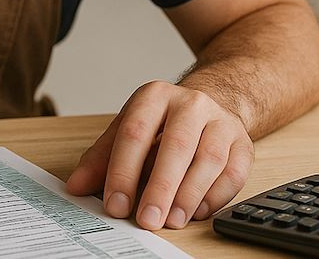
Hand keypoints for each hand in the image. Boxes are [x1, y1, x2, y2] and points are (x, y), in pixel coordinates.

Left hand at [65, 80, 253, 229]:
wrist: (212, 103)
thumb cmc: (163, 124)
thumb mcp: (127, 130)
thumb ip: (101, 159)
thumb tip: (76, 186)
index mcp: (154, 96)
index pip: (135, 133)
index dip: (123, 172)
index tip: (115, 204)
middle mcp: (190, 103)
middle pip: (176, 146)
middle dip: (160, 188)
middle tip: (147, 220)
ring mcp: (221, 121)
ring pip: (208, 159)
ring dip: (189, 195)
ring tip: (172, 221)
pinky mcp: (243, 142)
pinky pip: (234, 172)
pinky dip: (216, 196)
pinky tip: (197, 212)